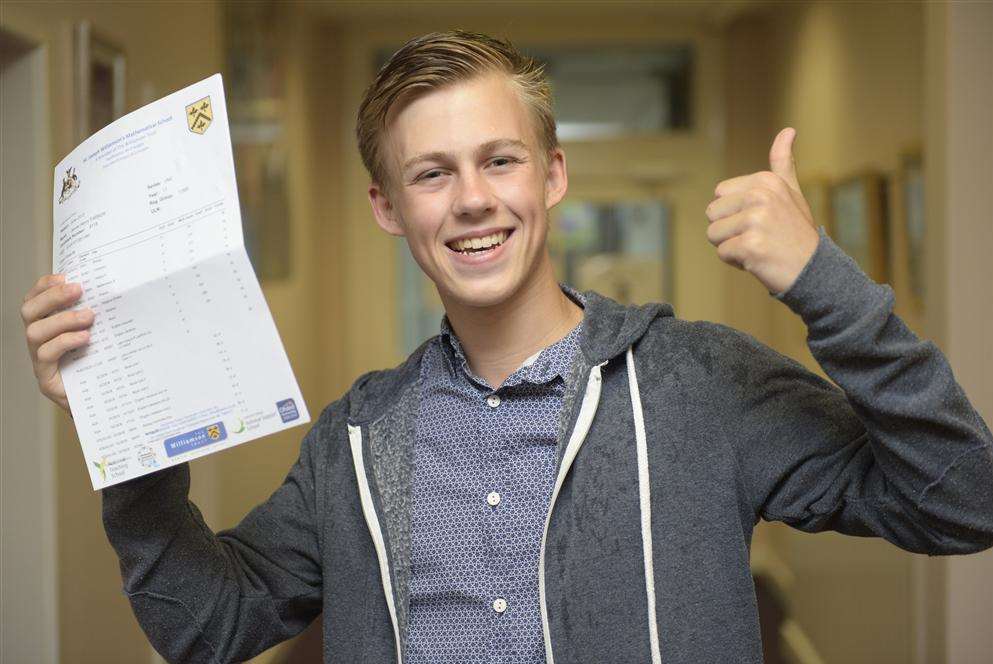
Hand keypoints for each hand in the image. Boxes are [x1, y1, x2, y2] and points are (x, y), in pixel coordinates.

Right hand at [20, 274, 94, 415]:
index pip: (35, 299)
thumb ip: (100, 317)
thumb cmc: (104, 366)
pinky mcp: (46, 379)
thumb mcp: (103, 336)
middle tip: (78, 290)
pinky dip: (64, 341)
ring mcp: (39, 361)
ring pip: (34, 332)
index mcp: (48, 326)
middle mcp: (38, 342)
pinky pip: (44, 355)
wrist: (106, 404)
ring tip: (88, 316)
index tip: (66, 276)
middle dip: (52, 297)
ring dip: (62, 319)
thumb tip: (115, 291)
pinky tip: (85, 338)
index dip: (45, 286)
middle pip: (29, 311)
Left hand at [706, 127, 819, 294]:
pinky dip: (737, 262)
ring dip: (732, 246)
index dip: (733, 213)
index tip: (760, 221)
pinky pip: (723, 253)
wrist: (815, 270)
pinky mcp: (751, 245)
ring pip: (714, 235)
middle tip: (759, 236)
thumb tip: (788, 130)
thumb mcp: (792, 193)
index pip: (719, 196)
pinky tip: (760, 260)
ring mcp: (756, 220)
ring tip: (759, 247)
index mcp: (765, 181)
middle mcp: (760, 196)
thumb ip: (783, 163)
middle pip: (712, 214)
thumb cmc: (796, 233)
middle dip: (729, 230)